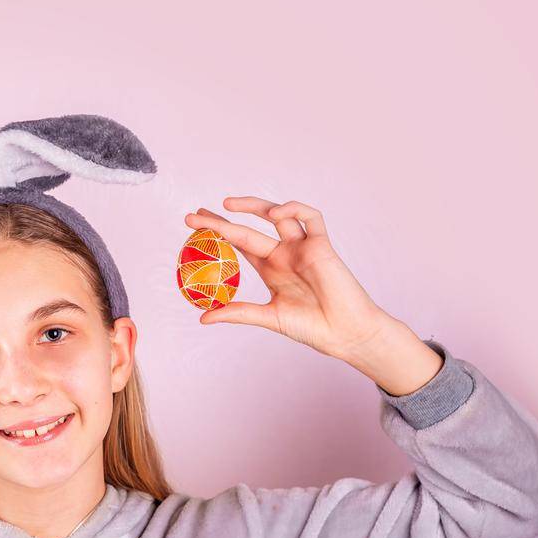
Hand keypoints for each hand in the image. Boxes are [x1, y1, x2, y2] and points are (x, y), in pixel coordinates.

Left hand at [182, 196, 396, 362]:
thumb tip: (203, 317)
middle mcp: (284, 254)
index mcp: (270, 268)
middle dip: (223, 219)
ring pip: (278, 215)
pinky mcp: (322, 246)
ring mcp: (302, 248)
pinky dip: (294, 209)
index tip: (192, 225)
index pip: (239, 243)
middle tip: (196, 213)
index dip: (218, 232)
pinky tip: (275, 213)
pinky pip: (311, 218)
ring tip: (228, 204)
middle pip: (249, 228)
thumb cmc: (312, 327)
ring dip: (254, 206)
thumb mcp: (268, 317)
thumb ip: (238, 312)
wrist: (345, 334)